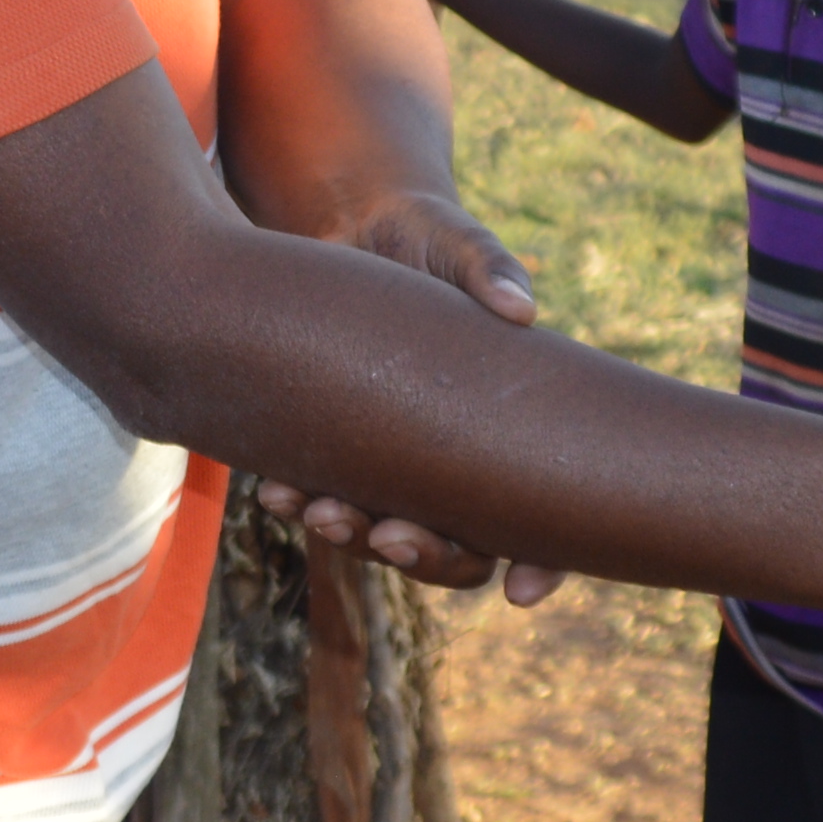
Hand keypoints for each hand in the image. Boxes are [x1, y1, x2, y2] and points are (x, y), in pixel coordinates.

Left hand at [235, 173, 563, 605]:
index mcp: (515, 422)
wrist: (343, 228)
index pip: (550, 509)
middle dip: (428, 557)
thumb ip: (489, 268)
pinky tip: (273, 492)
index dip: (545, 560)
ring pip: (392, 536)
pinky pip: (332, 499)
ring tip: (318, 511)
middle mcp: (464, 454)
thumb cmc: (422, 234)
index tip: (521, 593)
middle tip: (389, 537)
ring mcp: (404, 459)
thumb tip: (521, 310)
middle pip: (464, 547)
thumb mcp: (456, 240)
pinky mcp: (346, 448)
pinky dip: (303, 503)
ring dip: (356, 538)